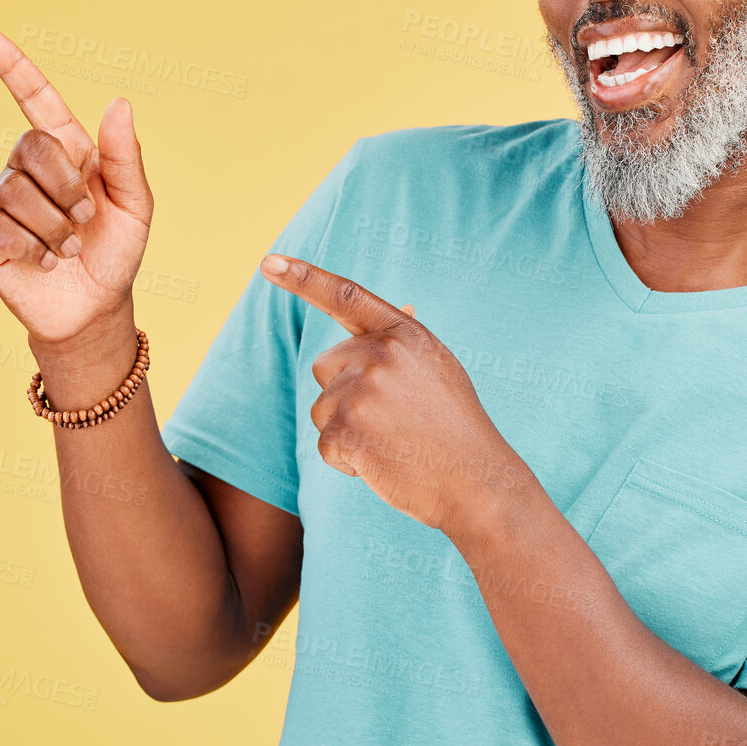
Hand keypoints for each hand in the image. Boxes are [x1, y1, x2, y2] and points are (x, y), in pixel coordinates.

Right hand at [0, 29, 152, 347]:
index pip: (35, 100)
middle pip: (32, 146)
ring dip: (55, 227)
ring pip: (16, 189)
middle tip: (86, 220)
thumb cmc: (115, 252)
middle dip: (67, 187)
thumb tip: (119, 102)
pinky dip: (32, 248)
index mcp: (67, 152)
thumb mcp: (135, 206)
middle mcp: (28, 168)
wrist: (95, 307)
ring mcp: (1, 199)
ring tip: (68, 248)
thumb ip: (126, 156)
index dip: (12, 68)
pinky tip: (45, 261)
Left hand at [258, 253, 527, 537]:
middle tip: (390, 420)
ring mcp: (362, 391)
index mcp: (403, 334)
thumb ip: (407, 342)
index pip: (345, 296)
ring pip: (321, 408)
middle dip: (344, 393)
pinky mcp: (346, 429)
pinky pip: (325, 443)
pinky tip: (384, 464)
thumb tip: (404, 303)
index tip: (269, 263)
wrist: (477, 482)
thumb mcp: (439, 369)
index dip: (303, 277)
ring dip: (346, 431)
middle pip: (325, 366)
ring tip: (393, 443)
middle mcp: (380, 354)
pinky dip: (347, 460)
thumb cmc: (457, 429)